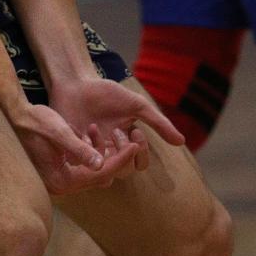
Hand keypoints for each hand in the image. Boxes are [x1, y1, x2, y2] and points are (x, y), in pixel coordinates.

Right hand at [12, 100, 138, 196]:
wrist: (15, 117)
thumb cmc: (35, 123)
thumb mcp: (60, 133)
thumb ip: (80, 150)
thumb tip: (101, 165)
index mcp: (62, 181)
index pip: (99, 173)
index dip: (120, 159)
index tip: (136, 146)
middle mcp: (61, 186)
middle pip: (97, 176)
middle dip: (111, 156)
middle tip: (122, 137)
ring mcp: (58, 179)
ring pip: (90, 170)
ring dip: (98, 151)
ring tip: (96, 130)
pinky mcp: (57, 170)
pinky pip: (80, 165)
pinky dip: (88, 151)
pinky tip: (87, 133)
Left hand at [48, 76, 185, 179]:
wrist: (76, 83)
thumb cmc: (106, 93)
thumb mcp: (136, 105)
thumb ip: (158, 123)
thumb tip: (181, 142)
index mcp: (125, 143)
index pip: (139, 164)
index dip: (141, 152)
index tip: (135, 130)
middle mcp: (109, 153)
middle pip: (124, 171)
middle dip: (123, 150)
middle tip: (115, 130)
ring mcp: (91, 155)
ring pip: (104, 172)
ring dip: (104, 150)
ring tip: (96, 127)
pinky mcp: (73, 153)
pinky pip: (83, 165)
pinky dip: (86, 148)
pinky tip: (84, 129)